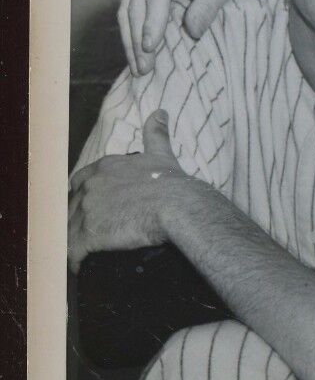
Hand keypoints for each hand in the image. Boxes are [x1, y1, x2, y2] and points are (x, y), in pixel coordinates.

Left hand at [68, 111, 192, 271]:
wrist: (179, 207)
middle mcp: (90, 186)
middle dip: (76, 220)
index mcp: (104, 168)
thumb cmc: (173, 185)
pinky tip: (81, 267)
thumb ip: (156, 134)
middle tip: (92, 234)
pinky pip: (72, 251)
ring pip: (69, 229)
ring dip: (73, 242)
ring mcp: (86, 210)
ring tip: (84, 254)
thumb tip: (159, 112)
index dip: (84, 197)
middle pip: (71, 206)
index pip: (79, 183)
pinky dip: (74, 261)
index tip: (94, 209)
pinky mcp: (87, 235)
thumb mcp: (161, 156)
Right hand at [119, 0, 253, 74]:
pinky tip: (136, 52)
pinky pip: (130, 9)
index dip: (152, 23)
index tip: (150, 47)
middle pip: (136, 5)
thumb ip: (206, 8)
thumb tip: (191, 33)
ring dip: (130, 40)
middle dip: (138, 39)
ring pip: (127, 9)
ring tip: (138, 68)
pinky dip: (132, 32)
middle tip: (144, 68)